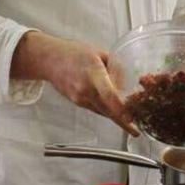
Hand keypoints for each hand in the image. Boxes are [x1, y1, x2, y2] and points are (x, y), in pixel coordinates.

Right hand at [14, 33, 138, 135]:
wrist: (49, 60)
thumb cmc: (73, 53)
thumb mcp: (100, 53)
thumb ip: (115, 68)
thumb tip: (128, 81)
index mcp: (93, 73)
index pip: (107, 94)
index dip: (120, 108)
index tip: (131, 118)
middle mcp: (85, 89)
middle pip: (107, 110)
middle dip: (123, 122)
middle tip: (136, 131)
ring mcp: (80, 99)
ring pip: (103, 112)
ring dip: (116, 118)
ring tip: (130, 124)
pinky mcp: (78, 103)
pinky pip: (96, 109)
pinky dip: (107, 111)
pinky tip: (115, 111)